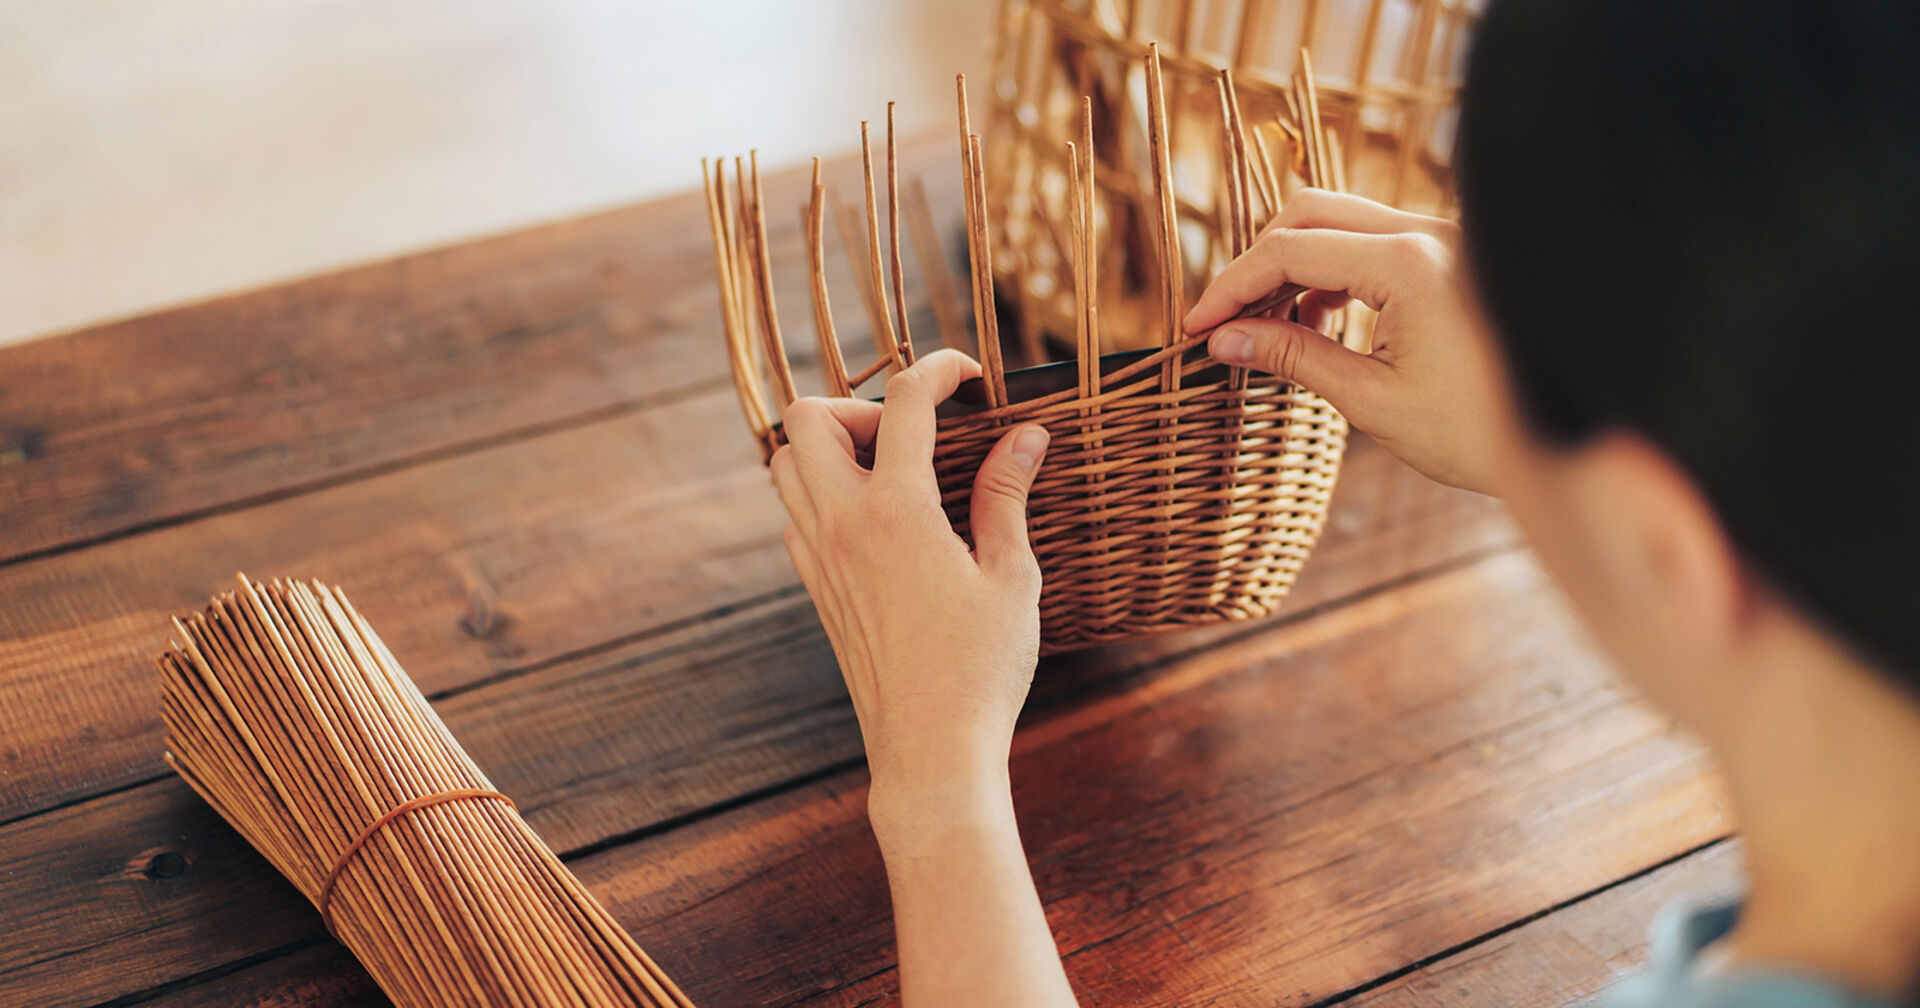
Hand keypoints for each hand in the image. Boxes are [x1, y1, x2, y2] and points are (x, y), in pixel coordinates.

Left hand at [770, 350, 1050, 837]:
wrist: (930, 751)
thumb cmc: (981, 669)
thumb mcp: (1012, 577)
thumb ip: (1008, 496)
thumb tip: (1025, 434)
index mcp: (896, 513)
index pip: (902, 403)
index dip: (938, 370)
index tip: (971, 378)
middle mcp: (841, 526)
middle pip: (806, 417)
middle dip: (860, 402)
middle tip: (912, 432)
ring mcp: (819, 558)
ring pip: (786, 464)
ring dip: (830, 445)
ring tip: (891, 467)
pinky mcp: (815, 589)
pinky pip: (794, 515)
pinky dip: (824, 494)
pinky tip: (878, 518)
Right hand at [1183, 189, 1510, 493]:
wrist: (1564, 446)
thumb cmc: (1477, 432)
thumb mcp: (1371, 400)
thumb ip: (1294, 357)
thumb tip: (1225, 339)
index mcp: (1407, 264)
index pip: (1289, 251)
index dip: (1232, 288)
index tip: (1197, 327)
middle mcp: (1428, 233)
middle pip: (1309, 213)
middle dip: (1258, 264)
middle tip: (1227, 321)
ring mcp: (1445, 239)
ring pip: (1341, 222)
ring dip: (1293, 267)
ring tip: (1269, 332)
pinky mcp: (1453, 258)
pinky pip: (1374, 243)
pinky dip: (1332, 273)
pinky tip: (1318, 324)